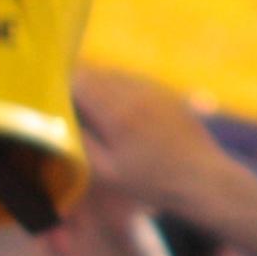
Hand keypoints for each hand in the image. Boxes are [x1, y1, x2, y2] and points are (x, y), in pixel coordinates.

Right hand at [70, 64, 245, 215]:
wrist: (204, 180)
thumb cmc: (153, 183)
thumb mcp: (108, 172)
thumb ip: (80, 142)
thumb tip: (59, 119)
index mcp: (117, 111)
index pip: (78, 80)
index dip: (61, 87)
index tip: (52, 100)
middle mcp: (135, 92)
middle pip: (95, 72)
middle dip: (79, 85)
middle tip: (69, 104)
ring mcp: (154, 89)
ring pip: (115, 74)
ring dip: (101, 86)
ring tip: (94, 110)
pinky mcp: (168, 92)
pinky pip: (136, 81)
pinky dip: (122, 90)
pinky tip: (122, 112)